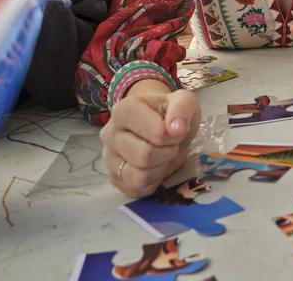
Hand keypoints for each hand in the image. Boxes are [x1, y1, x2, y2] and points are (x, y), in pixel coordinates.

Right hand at [101, 80, 200, 197]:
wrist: (161, 125)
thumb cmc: (169, 113)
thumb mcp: (183, 102)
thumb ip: (181, 109)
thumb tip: (176, 129)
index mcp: (123, 110)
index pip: (157, 133)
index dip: (172, 136)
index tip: (175, 130)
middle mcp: (110, 134)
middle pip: (144, 156)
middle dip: (167, 153)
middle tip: (170, 144)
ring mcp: (109, 158)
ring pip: (138, 176)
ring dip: (160, 169)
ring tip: (162, 155)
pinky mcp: (115, 178)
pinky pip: (136, 189)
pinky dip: (152, 182)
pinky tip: (155, 167)